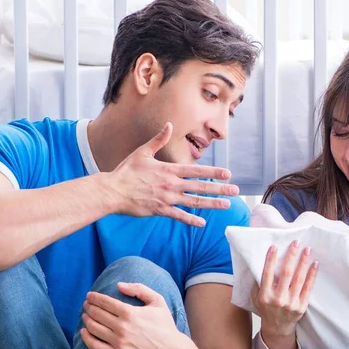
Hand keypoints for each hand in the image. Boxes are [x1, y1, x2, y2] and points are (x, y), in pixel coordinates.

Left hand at [80, 282, 191, 348]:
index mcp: (130, 312)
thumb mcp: (157, 301)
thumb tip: (119, 285)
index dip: (95, 298)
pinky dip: (86, 338)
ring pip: (94, 328)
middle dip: (89, 307)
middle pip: (97, 314)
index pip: (105, 302)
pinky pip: (95, 346)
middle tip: (86, 304)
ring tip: (85, 315)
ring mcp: (119, 342)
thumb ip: (139, 289)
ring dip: (86, 320)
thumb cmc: (165, 324)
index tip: (90, 296)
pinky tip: (84, 332)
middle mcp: (122, 327)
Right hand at [108, 122, 239, 225]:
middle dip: (220, 189)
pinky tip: (202, 223)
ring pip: (194, 202)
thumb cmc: (126, 171)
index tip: (227, 174)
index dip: (214, 172)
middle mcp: (171, 184)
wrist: (112, 191)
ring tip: (226, 205)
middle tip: (235, 191)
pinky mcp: (160, 210)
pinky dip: (191, 220)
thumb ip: (158, 140)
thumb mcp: (143, 152)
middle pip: (200, 186)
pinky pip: (179, 216)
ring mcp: (167, 198)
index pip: (197, 170)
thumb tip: (169, 125)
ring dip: (211, 204)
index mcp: (169, 169)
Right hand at [253, 240, 318, 340]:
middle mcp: (278, 299)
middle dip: (291, 256)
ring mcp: (291, 303)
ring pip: (299, 279)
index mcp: (265, 296)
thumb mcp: (256, 297)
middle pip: (286, 274)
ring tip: (307, 250)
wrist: (277, 327)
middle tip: (296, 243)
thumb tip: (259, 262)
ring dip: (303, 263)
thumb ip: (258, 282)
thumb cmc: (266, 308)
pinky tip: (314, 264)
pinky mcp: (301, 306)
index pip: (267, 274)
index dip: (270, 260)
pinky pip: (308, 288)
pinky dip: (312, 275)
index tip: (275, 246)